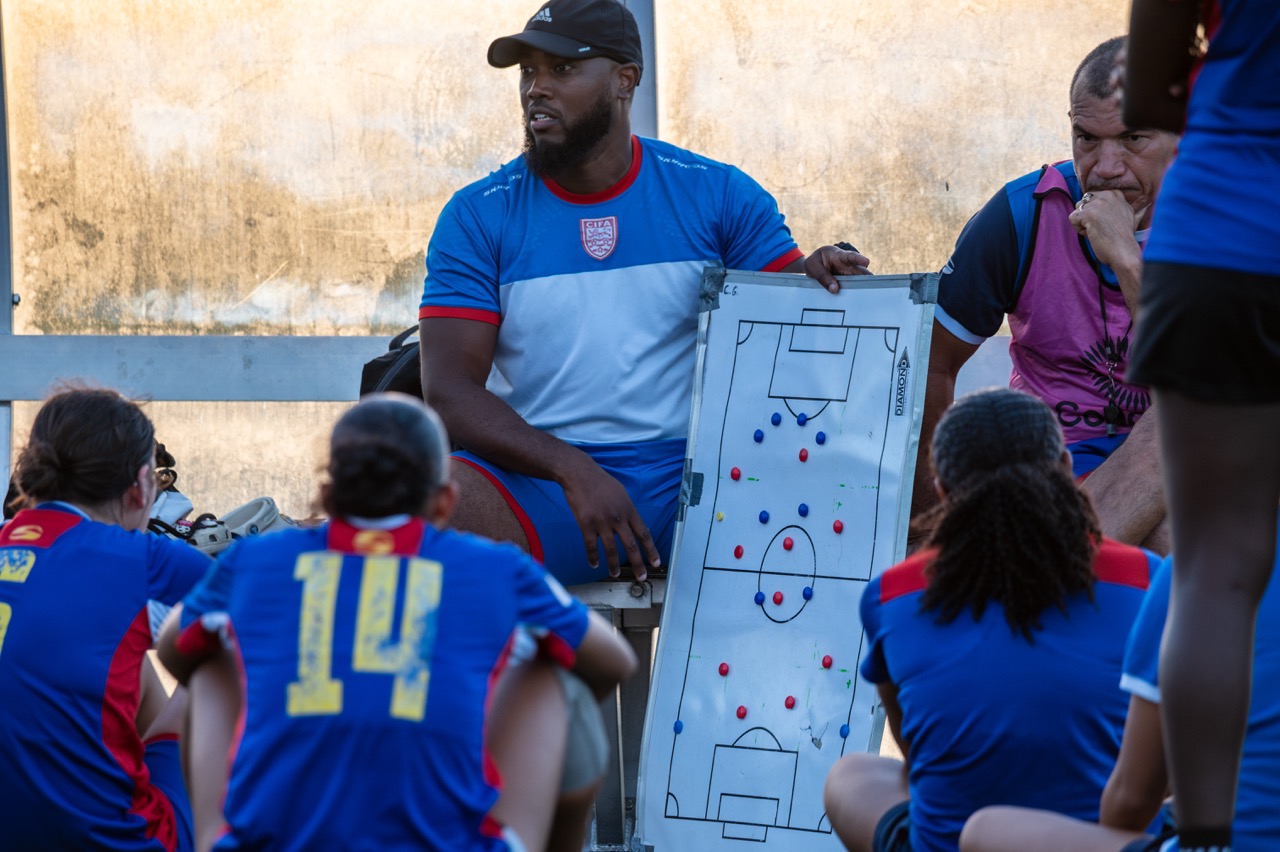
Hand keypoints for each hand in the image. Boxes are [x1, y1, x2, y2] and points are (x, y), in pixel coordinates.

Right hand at [559, 455, 660, 580]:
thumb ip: (628, 510)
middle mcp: (618, 518)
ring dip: (613, 565)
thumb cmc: (601, 482)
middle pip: (631, 546)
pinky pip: (591, 546)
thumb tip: (635, 526)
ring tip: (615, 574)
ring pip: (611, 549)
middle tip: (641, 577)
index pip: (644, 534)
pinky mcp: (586, 524)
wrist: (579, 474)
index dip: (651, 550)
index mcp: (629, 510)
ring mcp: (602, 522)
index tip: (655, 563)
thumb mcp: (621, 493)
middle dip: (638, 564)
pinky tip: (594, 564)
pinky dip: (592, 557)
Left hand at [803, 244, 871, 293]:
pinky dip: (855, 294)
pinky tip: (858, 303)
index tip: (866, 261)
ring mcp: (849, 275)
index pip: (849, 256)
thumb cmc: (814, 262)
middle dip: (867, 277)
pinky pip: (853, 289)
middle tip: (874, 285)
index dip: (858, 259)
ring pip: (859, 281)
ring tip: (868, 297)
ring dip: (862, 289)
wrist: (814, 266)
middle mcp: (847, 265)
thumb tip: (835, 290)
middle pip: (859, 271)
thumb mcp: (812, 266)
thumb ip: (823, 276)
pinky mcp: (848, 283)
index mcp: (837, 255)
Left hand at [1069, 189, 1145, 310]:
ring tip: (1098, 231)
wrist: (1124, 251)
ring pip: (1077, 211)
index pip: (1092, 198)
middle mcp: (1107, 195)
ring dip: (1084, 224)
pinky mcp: (1088, 213)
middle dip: (1088, 218)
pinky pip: (1072, 219)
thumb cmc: (1125, 238)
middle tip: (1102, 228)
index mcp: (1115, 193)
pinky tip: (1092, 234)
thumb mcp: (1132, 217)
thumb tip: (1148, 203)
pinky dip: (1079, 230)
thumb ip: (1133, 208)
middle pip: (1082, 204)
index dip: (1096, 213)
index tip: (1108, 223)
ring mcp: (1097, 203)